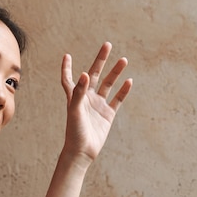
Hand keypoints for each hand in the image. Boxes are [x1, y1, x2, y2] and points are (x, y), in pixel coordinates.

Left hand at [60, 42, 132, 163]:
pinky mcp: (107, 114)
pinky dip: (123, 91)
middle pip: (93, 75)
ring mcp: (98, 106)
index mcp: (74, 97)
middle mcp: (86, 98)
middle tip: (107, 45)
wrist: (82, 151)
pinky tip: (129, 81)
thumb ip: (78, 93)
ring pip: (108, 85)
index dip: (67, 68)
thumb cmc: (74, 131)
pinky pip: (117, 99)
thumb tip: (84, 74)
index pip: (69, 79)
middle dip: (100, 61)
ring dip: (115, 73)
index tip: (66, 56)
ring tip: (123, 59)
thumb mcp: (75, 111)